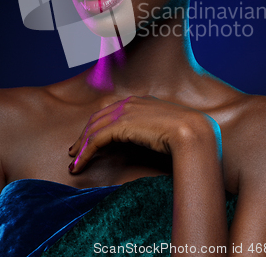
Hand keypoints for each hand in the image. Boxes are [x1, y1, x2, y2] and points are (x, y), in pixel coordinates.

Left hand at [68, 95, 216, 173]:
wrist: (191, 131)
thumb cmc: (186, 132)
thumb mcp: (167, 125)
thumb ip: (154, 126)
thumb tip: (151, 136)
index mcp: (140, 100)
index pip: (111, 111)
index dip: (97, 125)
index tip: (90, 138)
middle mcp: (129, 102)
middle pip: (97, 118)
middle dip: (84, 135)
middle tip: (75, 150)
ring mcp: (124, 112)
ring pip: (93, 128)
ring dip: (81, 146)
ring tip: (74, 161)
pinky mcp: (120, 125)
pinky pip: (95, 140)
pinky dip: (85, 153)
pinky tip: (80, 164)